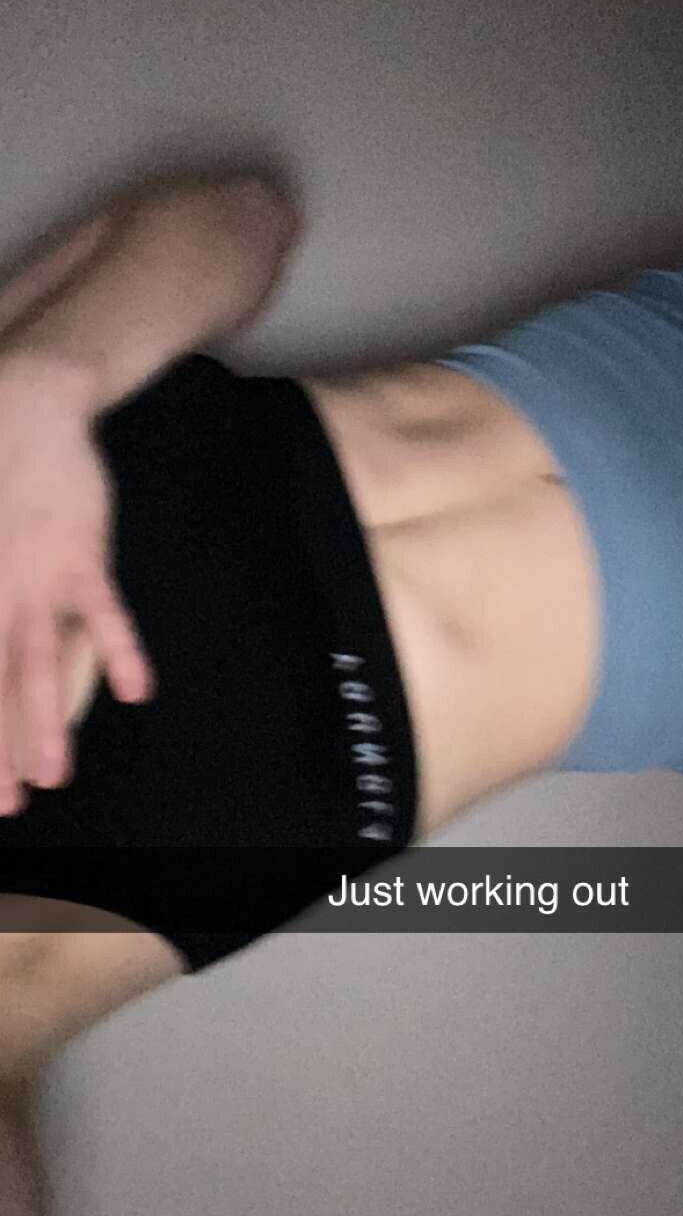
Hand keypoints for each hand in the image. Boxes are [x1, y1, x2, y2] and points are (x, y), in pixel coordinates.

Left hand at [0, 353, 154, 815]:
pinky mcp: (79, 557)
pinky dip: (121, 650)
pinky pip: (102, 613)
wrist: (24, 407)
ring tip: (51, 776)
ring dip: (41, 723)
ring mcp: (31, 579)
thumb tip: (3, 640)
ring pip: (33, 664)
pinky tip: (138, 690)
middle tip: (4, 808)